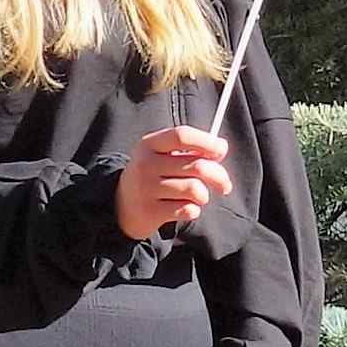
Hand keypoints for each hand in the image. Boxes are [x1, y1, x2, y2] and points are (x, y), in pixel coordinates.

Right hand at [116, 124, 233, 242]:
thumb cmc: (153, 176)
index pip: (182, 135)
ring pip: (195, 190)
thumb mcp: (162, 156)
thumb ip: (190, 151)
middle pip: (197, 165)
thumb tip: (221, 148)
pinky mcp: (149, 211)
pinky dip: (193, 210)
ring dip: (204, 195)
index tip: (222, 150)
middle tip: (224, 184)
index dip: (207, 141)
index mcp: (149, 144)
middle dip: (219, 176)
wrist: (122, 205)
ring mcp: (145, 188)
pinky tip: (184, 208)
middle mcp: (145, 163)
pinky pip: (188, 209)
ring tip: (198, 197)